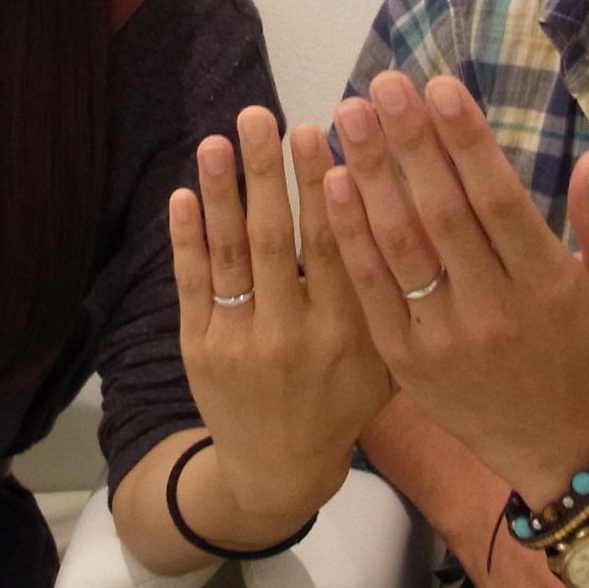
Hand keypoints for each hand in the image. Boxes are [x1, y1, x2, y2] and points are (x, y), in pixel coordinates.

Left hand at [171, 107, 391, 526]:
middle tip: (262, 117)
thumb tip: (403, 208)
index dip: (322, 189)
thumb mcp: (386, 359)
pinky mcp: (200, 349)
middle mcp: (291, 336)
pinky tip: (185, 194)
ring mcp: (240, 343)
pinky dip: (187, 239)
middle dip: (268, 175)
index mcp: (345, 333)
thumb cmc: (344, 401)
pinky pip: (192, 285)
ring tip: (216, 140)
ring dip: (222, 194)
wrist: (279, 469)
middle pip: (276, 241)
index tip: (316, 132)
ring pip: (229, 257)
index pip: (333, 247)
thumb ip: (392, 296)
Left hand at [325, 72, 588, 497]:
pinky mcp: (405, 359)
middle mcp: (494, 310)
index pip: (499, 200)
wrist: (552, 443)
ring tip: (347, 117)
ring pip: (400, 247)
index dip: (466, 142)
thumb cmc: (586, 349)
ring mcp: (444, 338)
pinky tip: (332, 185)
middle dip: (409, 143)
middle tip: (380, 85)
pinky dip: (350, 237)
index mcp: (547, 284)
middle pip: (442, 214)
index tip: (439, 87)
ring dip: (369, 177)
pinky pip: (371, 290)